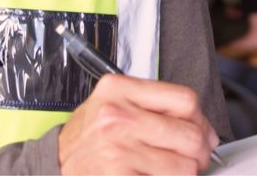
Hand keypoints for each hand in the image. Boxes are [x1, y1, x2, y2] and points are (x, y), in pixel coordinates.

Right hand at [59, 75, 218, 174]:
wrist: (54, 165)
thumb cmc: (87, 138)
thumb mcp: (112, 105)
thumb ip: (151, 105)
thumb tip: (201, 126)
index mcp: (119, 89)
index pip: (185, 99)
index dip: (201, 121)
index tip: (202, 133)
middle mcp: (117, 116)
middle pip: (189, 134)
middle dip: (201, 153)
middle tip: (195, 159)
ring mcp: (118, 148)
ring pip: (184, 166)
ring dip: (185, 173)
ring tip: (171, 171)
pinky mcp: (118, 175)